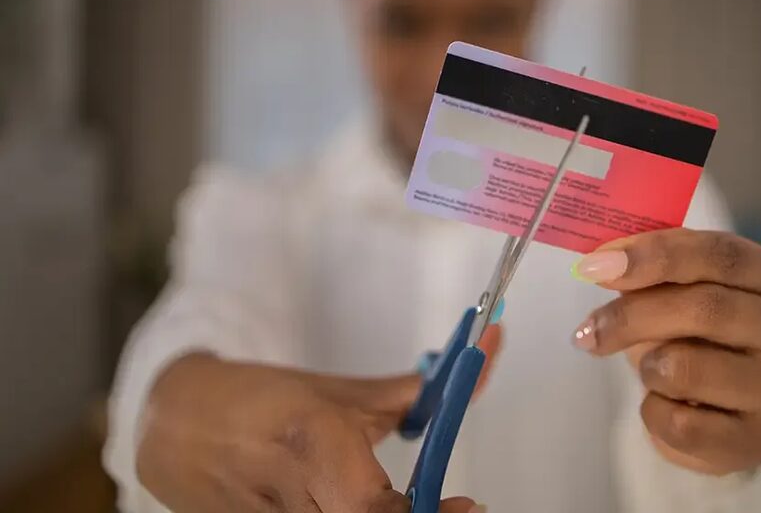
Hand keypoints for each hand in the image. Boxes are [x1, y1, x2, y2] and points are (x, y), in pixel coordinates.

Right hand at [137, 326, 501, 512]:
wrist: (175, 423)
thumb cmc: (266, 401)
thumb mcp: (339, 393)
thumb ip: (412, 394)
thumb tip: (480, 366)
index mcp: (310, 441)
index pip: (375, 505)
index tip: (467, 505)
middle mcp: (287, 491)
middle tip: (447, 507)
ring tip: (403, 503)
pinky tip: (352, 506)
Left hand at [570, 229, 760, 475]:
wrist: (723, 411)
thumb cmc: (702, 336)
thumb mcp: (685, 290)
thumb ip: (654, 269)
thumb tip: (603, 262)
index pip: (721, 254)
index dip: (655, 255)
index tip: (596, 265)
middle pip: (707, 308)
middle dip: (634, 315)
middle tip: (590, 329)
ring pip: (688, 369)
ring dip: (648, 366)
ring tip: (649, 369)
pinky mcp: (760, 442)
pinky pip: (681, 424)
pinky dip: (653, 411)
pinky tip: (663, 405)